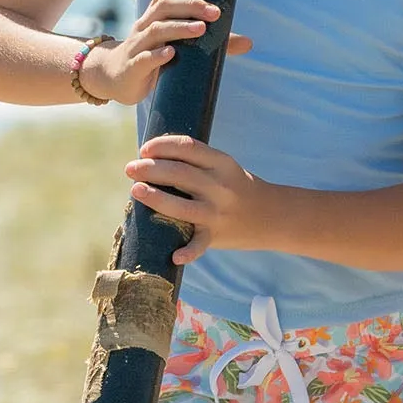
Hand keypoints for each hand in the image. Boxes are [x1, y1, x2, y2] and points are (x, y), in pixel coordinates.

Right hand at [81, 0, 250, 107]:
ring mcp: (138, 44)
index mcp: (157, 12)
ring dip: (179, 27)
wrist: (118, 78)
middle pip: (164, 5)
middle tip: (215, 13)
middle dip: (190, 5)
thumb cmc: (154, 54)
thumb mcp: (181, 44)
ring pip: (156, 29)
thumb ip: (213, 43)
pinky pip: (144, 58)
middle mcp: (146, 23)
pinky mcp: (134, 67)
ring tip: (201, 29)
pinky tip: (172, 54)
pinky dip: (158, 55)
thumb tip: (248, 43)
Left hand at [126, 136, 280, 261]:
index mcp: (222, 163)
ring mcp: (217, 213)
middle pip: (178, 173)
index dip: (161, 145)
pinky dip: (187, 253)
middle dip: (149, 168)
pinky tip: (174, 256)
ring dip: (154, 198)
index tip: (144, 149)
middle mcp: (219, 186)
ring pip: (180, 206)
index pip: (187, 147)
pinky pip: (199, 246)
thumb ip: (194, 163)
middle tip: (130, 168)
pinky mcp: (215, 236)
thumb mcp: (223, 167)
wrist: (271, 216)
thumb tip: (150, 158)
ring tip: (135, 190)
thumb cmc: (236, 187)